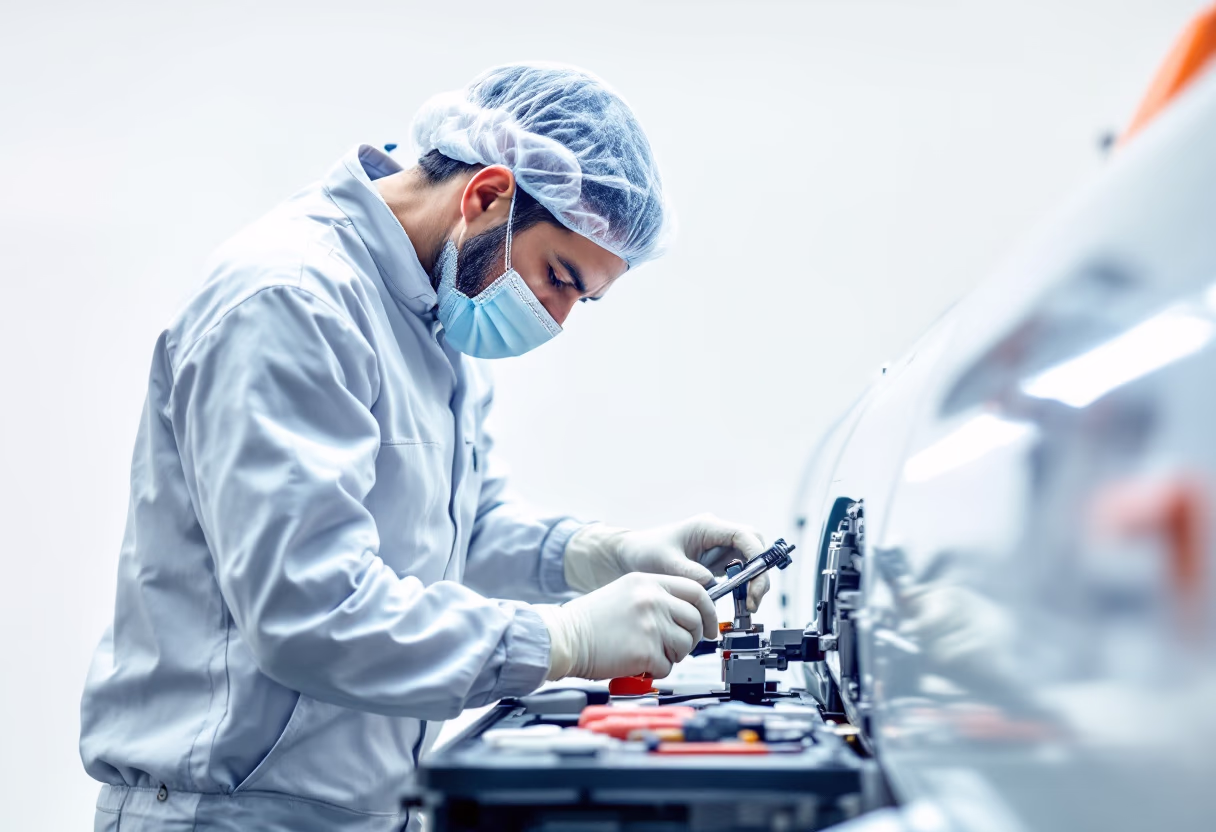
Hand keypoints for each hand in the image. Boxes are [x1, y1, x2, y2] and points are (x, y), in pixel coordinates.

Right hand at [533, 572, 717, 680]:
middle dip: (691, 639)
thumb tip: (687, 615)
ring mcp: (650, 624)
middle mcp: (652, 599)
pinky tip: (637, 665)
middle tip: (676, 646)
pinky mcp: (645, 650)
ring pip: (685, 645)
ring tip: (648, 654)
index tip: (710, 626)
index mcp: (648, 582)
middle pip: (695, 620)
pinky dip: (654, 671)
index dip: (708, 611)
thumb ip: (656, 598)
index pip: (697, 590)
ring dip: (671, 656)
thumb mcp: (626, 593)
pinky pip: (667, 666)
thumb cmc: (589, 621)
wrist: (563, 637)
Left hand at [563, 514, 770, 611]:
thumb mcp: (666, 563)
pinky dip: (743, 588)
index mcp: (707, 527)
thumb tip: (711, 585)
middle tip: (753, 598)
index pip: (744, 535)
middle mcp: (717, 535)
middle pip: (754, 548)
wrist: (631, 556)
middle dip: (760, 573)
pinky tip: (739, 604)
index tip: (754, 580)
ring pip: (751, 561)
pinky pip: (739, 574)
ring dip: (754, 583)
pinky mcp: (717, 564)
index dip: (756, 556)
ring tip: (748, 606)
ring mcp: (719, 549)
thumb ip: (689, 574)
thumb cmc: (644, 551)